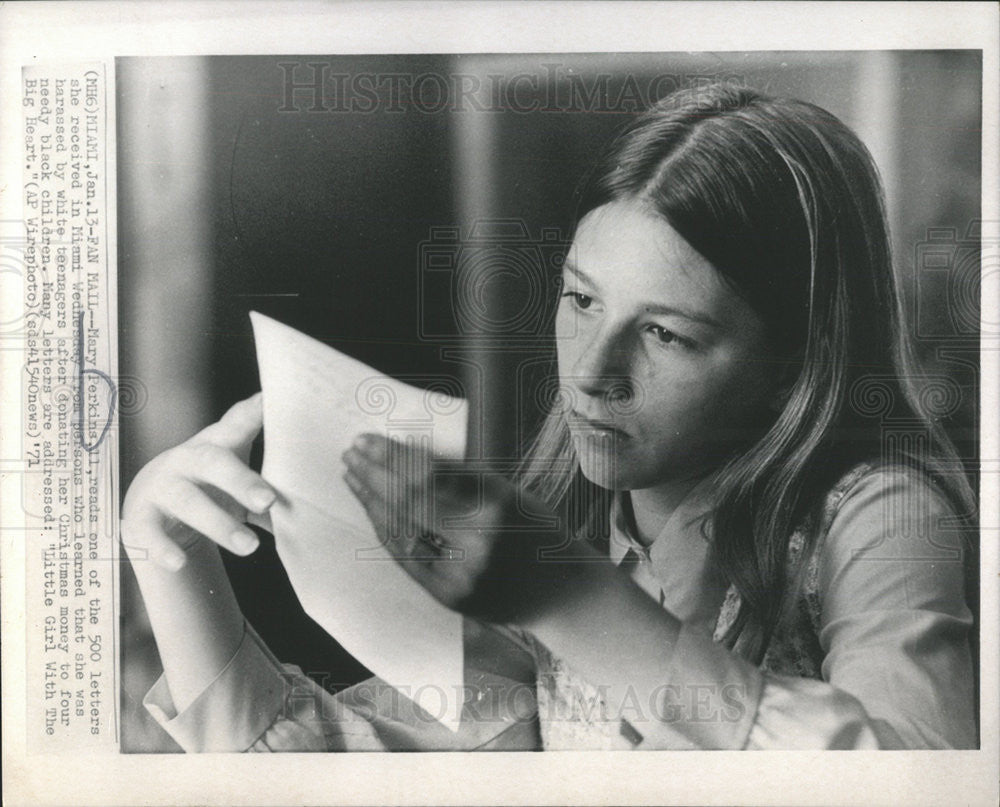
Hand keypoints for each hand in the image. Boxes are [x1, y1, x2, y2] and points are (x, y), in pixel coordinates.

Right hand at [121, 393, 276, 570]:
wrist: (152, 507)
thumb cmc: (210, 489)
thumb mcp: (237, 483)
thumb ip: (271, 493)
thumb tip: (319, 512)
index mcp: (218, 445)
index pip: (237, 423)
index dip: (254, 411)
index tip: (272, 400)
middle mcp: (188, 459)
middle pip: (213, 462)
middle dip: (241, 480)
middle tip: (269, 500)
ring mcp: (163, 486)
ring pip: (188, 501)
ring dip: (219, 524)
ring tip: (250, 546)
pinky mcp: (141, 516)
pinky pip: (149, 531)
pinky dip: (163, 548)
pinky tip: (178, 563)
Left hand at [342, 433, 581, 624]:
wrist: (560, 591)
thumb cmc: (533, 530)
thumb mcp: (507, 492)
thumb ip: (460, 479)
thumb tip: (403, 455)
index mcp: (497, 503)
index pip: (429, 474)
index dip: (391, 456)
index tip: (367, 440)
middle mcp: (478, 540)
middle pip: (408, 500)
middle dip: (374, 473)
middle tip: (351, 452)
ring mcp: (462, 573)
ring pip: (401, 530)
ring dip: (371, 500)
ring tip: (353, 477)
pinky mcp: (450, 597)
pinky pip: (407, 559)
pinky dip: (385, 531)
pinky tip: (371, 510)